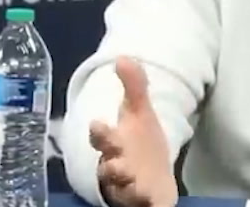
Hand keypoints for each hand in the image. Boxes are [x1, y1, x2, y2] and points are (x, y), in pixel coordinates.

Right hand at [89, 57, 178, 206]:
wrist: (151, 180)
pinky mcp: (142, 200)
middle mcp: (117, 166)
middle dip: (110, 164)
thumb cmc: (139, 144)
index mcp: (115, 143)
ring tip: (135, 182)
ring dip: (127, 184)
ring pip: (122, 187)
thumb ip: (134, 87)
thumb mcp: (139, 114)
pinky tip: (149, 197)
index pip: (102, 138)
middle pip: (109, 166)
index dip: (99, 133)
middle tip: (114, 164)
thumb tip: (123, 56)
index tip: (98, 125)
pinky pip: (140, 202)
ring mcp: (128, 186)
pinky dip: (143, 200)